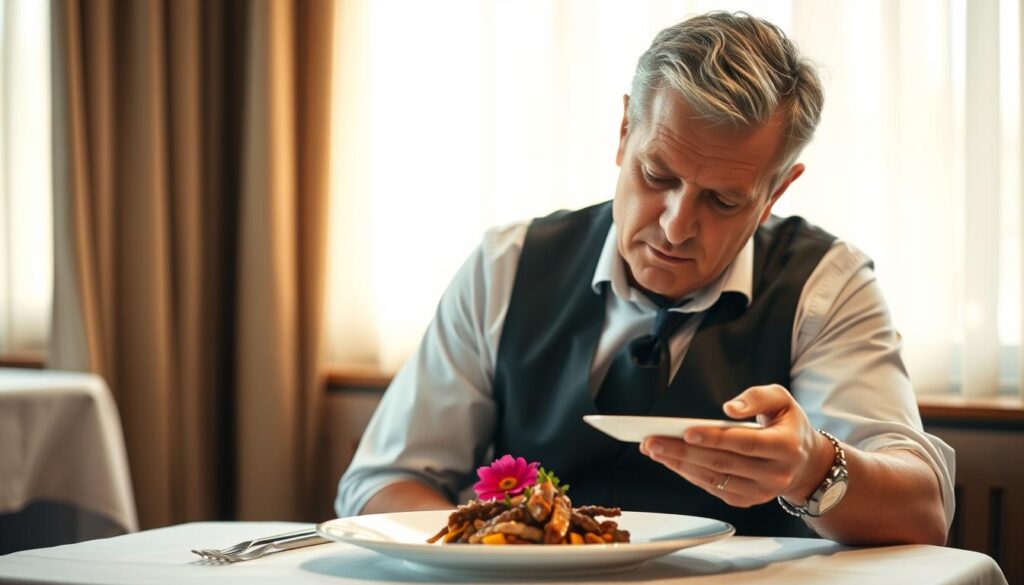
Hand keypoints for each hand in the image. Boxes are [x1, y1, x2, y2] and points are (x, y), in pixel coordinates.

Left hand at [639, 384, 833, 506]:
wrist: (805, 462)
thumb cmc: (787, 425)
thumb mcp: (781, 400)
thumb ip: (757, 397)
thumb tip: (729, 408)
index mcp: (786, 447)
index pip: (744, 443)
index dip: (714, 438)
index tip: (686, 432)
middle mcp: (775, 474)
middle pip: (722, 463)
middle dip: (683, 452)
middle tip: (653, 441)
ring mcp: (761, 491)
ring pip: (714, 479)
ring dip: (679, 464)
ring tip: (654, 450)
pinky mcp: (748, 500)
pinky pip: (713, 488)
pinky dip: (689, 475)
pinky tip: (671, 461)